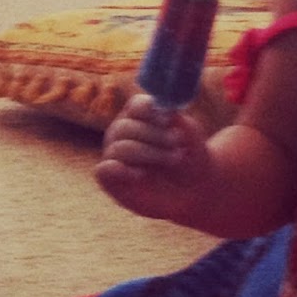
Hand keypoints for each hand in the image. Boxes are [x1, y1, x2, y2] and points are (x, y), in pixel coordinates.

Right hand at [95, 93, 210, 220]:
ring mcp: (114, 155)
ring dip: (150, 153)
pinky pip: (104, 170)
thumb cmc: (189, 157)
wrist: (192, 190)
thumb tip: (161, 107)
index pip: (136, 106)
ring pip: (120, 148)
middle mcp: (122, 132)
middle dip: (155, 135)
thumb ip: (175, 118)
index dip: (149, 111)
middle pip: (126, 126)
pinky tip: (140, 175)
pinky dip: (119, 170)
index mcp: (139, 116)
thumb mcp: (190, 135)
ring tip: (173, 159)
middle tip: (177, 144)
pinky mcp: (110, 179)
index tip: (168, 120)